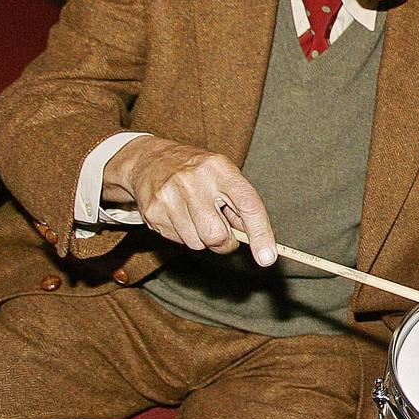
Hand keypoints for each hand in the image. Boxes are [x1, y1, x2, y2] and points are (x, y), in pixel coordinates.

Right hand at [102, 136, 276, 265]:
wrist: (150, 160)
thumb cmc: (198, 171)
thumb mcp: (225, 175)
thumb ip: (241, 205)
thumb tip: (257, 240)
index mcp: (220, 169)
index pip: (248, 205)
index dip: (260, 234)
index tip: (267, 258)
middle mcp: (194, 181)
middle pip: (217, 235)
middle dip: (224, 242)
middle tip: (221, 228)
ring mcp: (169, 196)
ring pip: (197, 243)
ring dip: (203, 238)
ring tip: (197, 216)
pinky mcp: (153, 212)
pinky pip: (179, 242)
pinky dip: (185, 235)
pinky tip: (180, 215)